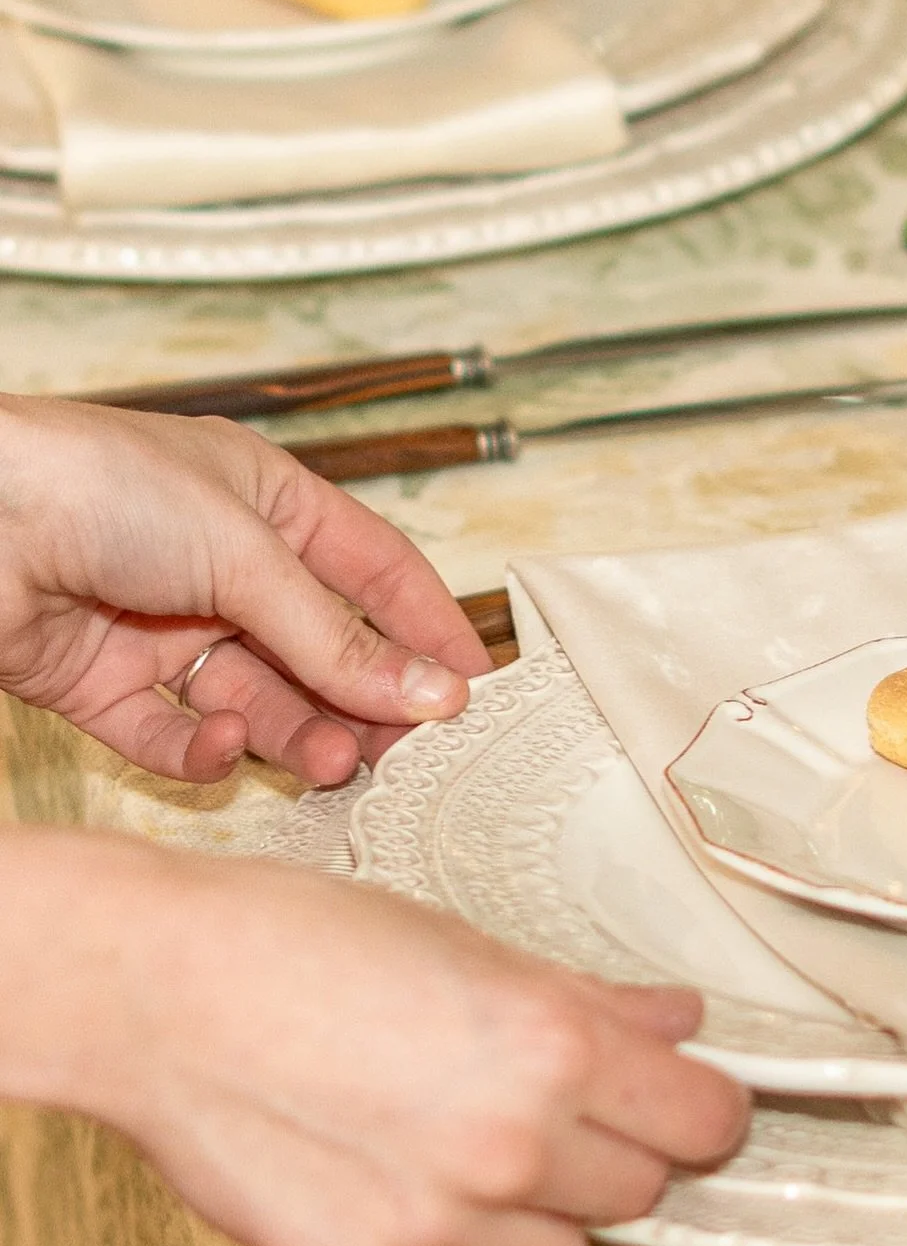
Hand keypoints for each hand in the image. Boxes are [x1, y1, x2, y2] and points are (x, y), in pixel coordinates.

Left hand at [0, 394, 487, 785]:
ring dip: (297, 734)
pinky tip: (217, 741)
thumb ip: (336, 637)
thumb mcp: (244, 553)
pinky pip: (177, 735)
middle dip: (361, 701)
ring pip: (258, 702)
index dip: (426, 628)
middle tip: (404, 752)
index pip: (374, 571)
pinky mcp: (104, 684)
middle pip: (319, 651)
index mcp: (264, 502)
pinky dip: (204, 749)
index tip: (473, 690)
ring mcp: (162, 628)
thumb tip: (432, 694)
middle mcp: (218, 568)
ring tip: (327, 760)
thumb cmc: (93, 485)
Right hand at [26, 831, 748, 1245]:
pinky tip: (398, 1187)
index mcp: (552, 1048)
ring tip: (461, 1150)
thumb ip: (589, 1001)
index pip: (706, 1122)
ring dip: (536, 1218)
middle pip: (641, 1193)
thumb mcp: (466, 943)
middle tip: (548, 1108)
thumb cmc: (304, 943)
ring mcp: (438, 1230)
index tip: (684, 1101)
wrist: (160, 994)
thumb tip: (679, 1021)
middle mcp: (511, 1150)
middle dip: (611, 1152)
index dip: (701, 1108)